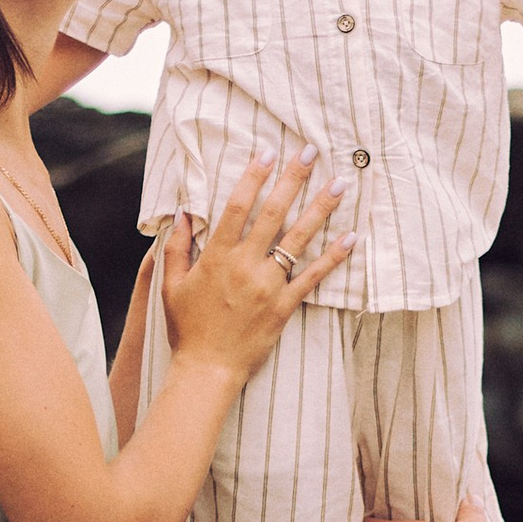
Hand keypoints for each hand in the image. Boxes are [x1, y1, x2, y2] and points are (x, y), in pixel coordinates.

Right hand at [159, 154, 353, 381]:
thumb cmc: (187, 328)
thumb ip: (176, 247)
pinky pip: (313, 277)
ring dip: (320, 209)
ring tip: (340, 184)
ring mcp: (267, 286)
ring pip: (298, 239)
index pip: (237, 206)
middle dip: (293, 179)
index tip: (268, 151)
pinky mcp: (284, 306)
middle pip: (273, 214)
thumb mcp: (171, 285)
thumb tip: (181, 212)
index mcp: (216, 257)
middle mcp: (244, 266)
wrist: (207, 370)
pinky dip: (334, 257)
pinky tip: (351, 236)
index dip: (254, 177)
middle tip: (311, 152)